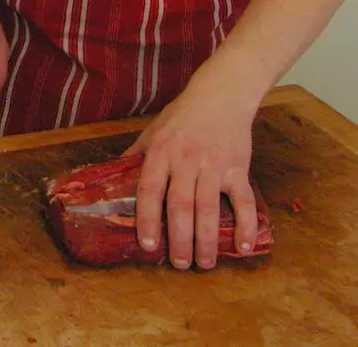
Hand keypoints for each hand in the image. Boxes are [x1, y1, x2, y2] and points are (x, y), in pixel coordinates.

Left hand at [126, 79, 258, 270]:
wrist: (221, 94)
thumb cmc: (182, 115)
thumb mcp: (153, 130)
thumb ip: (136, 155)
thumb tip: (112, 178)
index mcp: (161, 152)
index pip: (149, 190)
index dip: (148, 219)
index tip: (148, 245)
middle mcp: (186, 160)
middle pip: (181, 205)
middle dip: (179, 239)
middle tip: (179, 264)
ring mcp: (214, 164)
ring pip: (209, 208)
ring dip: (206, 240)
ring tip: (204, 263)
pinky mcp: (239, 168)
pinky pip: (244, 200)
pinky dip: (246, 225)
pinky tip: (243, 247)